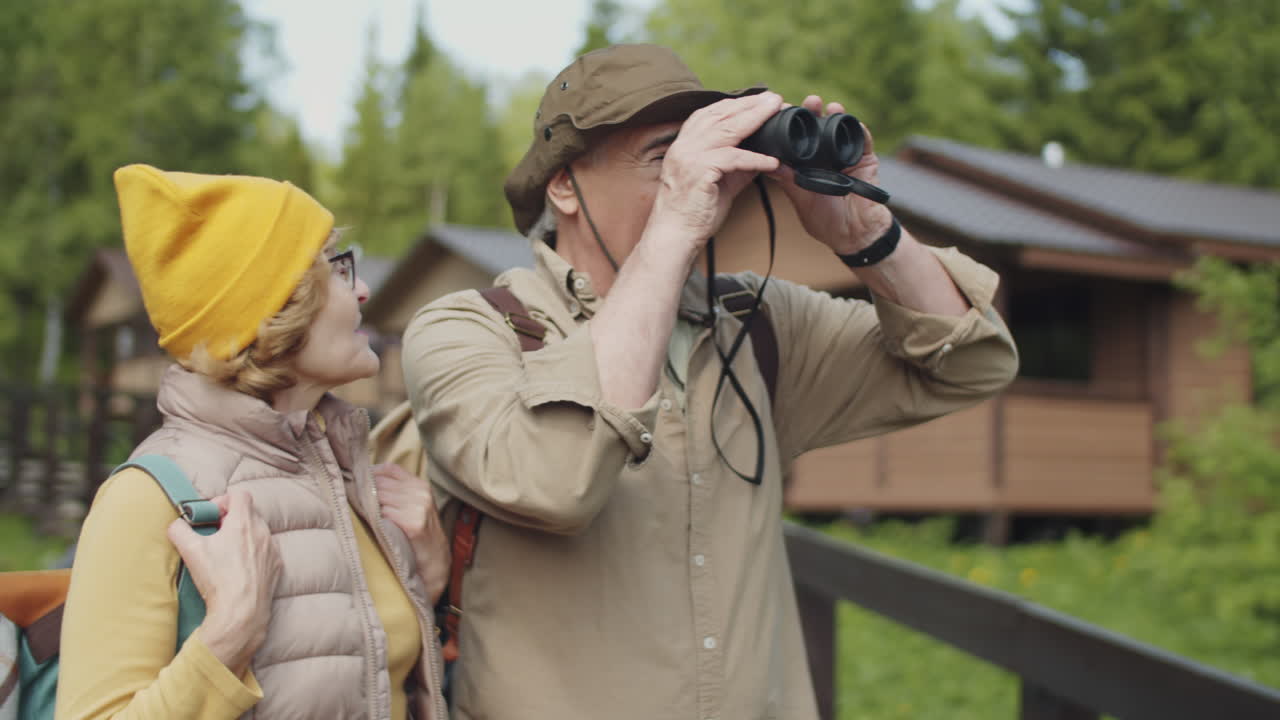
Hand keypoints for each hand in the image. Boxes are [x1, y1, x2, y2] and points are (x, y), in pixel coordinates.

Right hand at [167, 489, 279, 676]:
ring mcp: (272, 549)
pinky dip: (254, 553)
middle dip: (232, 518)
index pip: (240, 494)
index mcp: (243, 523)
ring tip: (227, 553)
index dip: (224, 499)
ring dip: (244, 536)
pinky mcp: (276, 566)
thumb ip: (179, 530)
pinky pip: (266, 551)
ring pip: (259, 532)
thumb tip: (177, 524)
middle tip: (216, 534)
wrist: (241, 612)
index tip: (212, 515)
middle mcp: (262, 532)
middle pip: (249, 512)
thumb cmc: (218, 580)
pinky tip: (240, 568)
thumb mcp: (190, 551)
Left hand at [371, 462, 449, 603]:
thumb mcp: (411, 505)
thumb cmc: (416, 533)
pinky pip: (385, 514)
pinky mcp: (414, 523)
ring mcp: (419, 506)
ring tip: (368, 517)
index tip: (358, 484)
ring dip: (370, 507)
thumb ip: (394, 491)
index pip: (389, 469)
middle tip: (356, 503)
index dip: (371, 475)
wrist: (434, 561)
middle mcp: (421, 492)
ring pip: (380, 498)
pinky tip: (379, 528)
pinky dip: (378, 520)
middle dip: (366, 492)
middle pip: (381, 483)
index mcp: (420, 484)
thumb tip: (361, 480)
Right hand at [646, 92, 783, 250]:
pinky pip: (733, 159)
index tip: (761, 99)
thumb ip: (737, 165)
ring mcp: (689, 156)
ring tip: (776, 112)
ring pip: (727, 130)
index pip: (712, 113)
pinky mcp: (698, 172)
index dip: (738, 104)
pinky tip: (772, 161)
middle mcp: (684, 145)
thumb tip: (763, 153)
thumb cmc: (695, 212)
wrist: (675, 236)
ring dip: (755, 119)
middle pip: (721, 115)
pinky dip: (755, 158)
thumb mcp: (719, 181)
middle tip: (775, 98)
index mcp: (685, 143)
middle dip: (751, 105)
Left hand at [770, 95, 894, 254]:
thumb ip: (786, 180)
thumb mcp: (801, 198)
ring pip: (840, 129)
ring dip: (834, 115)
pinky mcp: (865, 159)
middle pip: (819, 128)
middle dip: (813, 113)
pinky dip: (857, 128)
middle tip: (806, 103)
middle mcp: (827, 156)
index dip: (791, 125)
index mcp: (809, 164)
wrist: (853, 235)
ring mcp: (846, 156)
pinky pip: (863, 139)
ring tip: (827, 106)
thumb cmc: (826, 220)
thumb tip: (765, 162)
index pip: (799, 139)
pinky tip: (849, 120)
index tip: (781, 113)